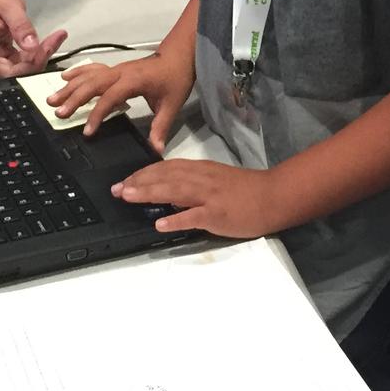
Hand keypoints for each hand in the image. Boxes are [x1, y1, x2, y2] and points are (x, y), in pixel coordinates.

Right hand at [0, 0, 65, 90]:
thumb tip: (32, 47)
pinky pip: (23, 58)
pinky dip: (37, 52)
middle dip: (32, 63)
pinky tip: (50, 41)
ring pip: (19, 67)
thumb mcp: (10, 4)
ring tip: (56, 38)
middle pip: (9, 71)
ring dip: (38, 57)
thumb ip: (21, 26)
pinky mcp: (6, 50)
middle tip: (51, 43)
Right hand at [50, 53, 192, 150]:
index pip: (109, 98)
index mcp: (133, 81)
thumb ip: (161, 127)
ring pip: (88, 76)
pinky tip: (65, 77)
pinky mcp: (115, 68)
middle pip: (92, 85)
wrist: (178, 54)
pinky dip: (78, 72)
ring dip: (70, 87)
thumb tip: (155, 149)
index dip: (97, 114)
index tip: (87, 131)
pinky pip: (92, 68)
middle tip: (58, 112)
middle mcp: (120, 72)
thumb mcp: (171, 104)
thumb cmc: (175, 77)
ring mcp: (116, 68)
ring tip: (52, 98)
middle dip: (74, 99)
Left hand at [113, 159, 285, 238]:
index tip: (125, 179)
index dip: (143, 173)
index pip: (166, 168)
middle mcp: (201, 179)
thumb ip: (193, 183)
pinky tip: (160, 223)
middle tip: (116, 189)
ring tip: (128, 197)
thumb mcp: (216, 179)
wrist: (273, 196)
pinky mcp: (216, 214)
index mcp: (200, 170)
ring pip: (174, 190)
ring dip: (148, 193)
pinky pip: (193, 216)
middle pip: (164, 176)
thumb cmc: (246, 190)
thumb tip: (168, 190)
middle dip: (138, 182)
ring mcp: (208, 196)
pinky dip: (175, 219)